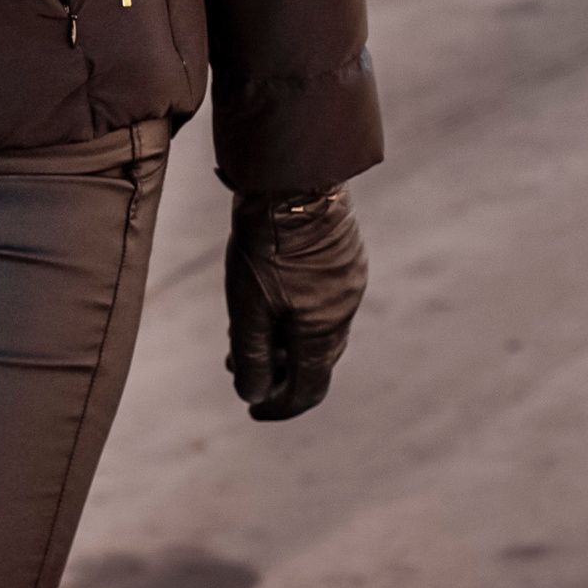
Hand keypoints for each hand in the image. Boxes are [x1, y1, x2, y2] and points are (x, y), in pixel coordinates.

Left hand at [226, 183, 365, 420]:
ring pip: (316, 325)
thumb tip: (253, 396)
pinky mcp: (345, 253)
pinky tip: (271, 294)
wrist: (293, 177)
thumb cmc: (266, 243)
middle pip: (312, 358)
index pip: (307, 389)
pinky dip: (296, 309)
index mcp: (323, 331)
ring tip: (246, 330)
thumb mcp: (248, 305)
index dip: (280, 407)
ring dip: (284, 337)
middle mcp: (344, 309)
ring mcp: (348, 280)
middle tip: (238, 365)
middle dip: (275, 369)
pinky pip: (322, 297)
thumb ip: (252, 355)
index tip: (254, 410)